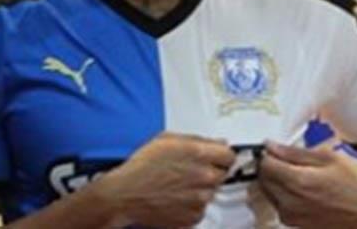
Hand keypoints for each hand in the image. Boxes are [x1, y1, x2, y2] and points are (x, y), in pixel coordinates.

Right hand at [92, 132, 235, 227]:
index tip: (216, 159)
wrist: (126, 194)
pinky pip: (201, 209)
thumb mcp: (167, 140)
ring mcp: (201, 199)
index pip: (230, 155)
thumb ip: (198, 140)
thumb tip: (218, 143)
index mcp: (199, 154)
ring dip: (200, 189)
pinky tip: (175, 198)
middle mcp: (204, 177)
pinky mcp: (194, 217)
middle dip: (209, 172)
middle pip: (221, 174)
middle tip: (189, 172)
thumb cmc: (141, 167)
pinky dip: (192, 205)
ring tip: (177, 186)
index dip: (221, 156)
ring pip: (211, 192)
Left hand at [256, 142, 356, 228]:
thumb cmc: (352, 184)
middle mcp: (289, 202)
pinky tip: (301, 190)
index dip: (268, 154)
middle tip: (287, 161)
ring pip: (268, 191)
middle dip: (271, 167)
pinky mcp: (293, 223)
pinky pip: (277, 204)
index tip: (275, 150)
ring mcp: (290, 215)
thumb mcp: (326, 158)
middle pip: (263, 178)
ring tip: (297, 175)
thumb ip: (294, 153)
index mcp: (297, 182)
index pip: (264, 164)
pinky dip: (282, 194)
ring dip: (275, 181)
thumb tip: (271, 146)